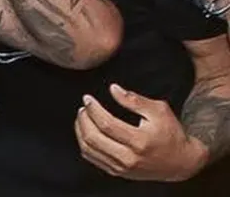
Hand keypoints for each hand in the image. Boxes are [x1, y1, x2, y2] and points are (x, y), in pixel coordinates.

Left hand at [74, 84, 206, 181]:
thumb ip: (134, 100)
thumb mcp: (159, 111)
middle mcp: (129, 158)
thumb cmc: (171, 134)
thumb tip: (113, 89)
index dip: (93, 109)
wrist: (181, 163)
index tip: (88, 98)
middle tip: (84, 107)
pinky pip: (92, 158)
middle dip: (83, 119)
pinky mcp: (118, 172)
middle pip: (93, 138)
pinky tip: (85, 131)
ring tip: (83, 116)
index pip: (106, 124)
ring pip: (88, 149)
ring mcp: (122, 168)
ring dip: (80, 130)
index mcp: (139, 141)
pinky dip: (84, 143)